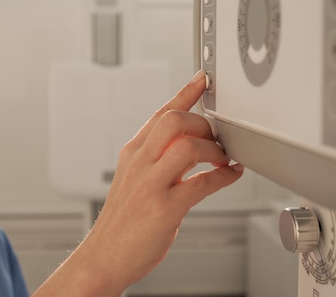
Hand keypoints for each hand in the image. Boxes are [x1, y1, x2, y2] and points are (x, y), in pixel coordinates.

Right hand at [34, 71, 243, 296]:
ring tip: (223, 158)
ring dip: (215, 149)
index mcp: (132, 153)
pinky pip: (202, 183)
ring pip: (188, 146)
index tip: (202, 79)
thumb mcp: (133, 180)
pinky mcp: (165, 208)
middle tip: (215, 136)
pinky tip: (230, 175)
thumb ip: (156, 160)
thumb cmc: (122, 221)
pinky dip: (224, 176)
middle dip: (203, 123)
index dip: (184, 93)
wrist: (105, 255)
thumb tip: (190, 145)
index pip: (160, 114)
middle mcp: (139, 163)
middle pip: (174, 121)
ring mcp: (150, 184)